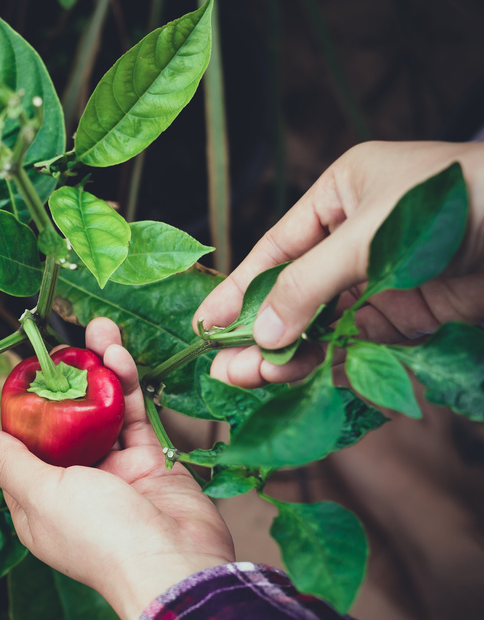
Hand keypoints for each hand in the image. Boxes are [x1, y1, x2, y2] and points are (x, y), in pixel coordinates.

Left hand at [0, 317, 233, 619]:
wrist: (177, 565)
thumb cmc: (101, 536)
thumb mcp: (42, 496)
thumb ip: (10, 465)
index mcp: (39, 505)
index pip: (22, 450)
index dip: (22, 412)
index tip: (22, 374)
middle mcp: (74, 488)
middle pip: (64, 425)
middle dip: (64, 383)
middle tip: (63, 343)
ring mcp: (114, 474)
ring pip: (101, 413)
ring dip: (99, 371)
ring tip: (97, 328)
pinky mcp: (150, 462)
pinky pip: (134, 416)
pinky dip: (127, 385)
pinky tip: (119, 353)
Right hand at [195, 141, 483, 387]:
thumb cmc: (457, 200)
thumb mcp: (369, 234)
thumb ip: (310, 285)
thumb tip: (260, 335)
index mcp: (340, 196)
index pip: (275, 248)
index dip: (238, 288)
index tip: (203, 323)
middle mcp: (356, 240)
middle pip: (293, 294)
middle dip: (258, 331)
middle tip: (224, 368)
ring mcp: (384, 281)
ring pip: (322, 326)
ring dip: (288, 354)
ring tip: (251, 379)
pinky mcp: (413, 317)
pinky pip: (360, 346)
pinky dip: (331, 366)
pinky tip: (300, 382)